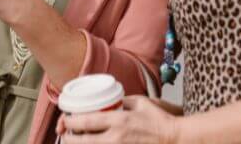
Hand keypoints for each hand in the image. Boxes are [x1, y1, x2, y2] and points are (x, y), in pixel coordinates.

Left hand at [57, 96, 179, 143]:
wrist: (175, 139)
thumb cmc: (159, 120)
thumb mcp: (139, 102)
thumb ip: (121, 101)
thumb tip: (109, 100)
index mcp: (119, 120)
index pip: (87, 121)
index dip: (70, 121)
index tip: (65, 119)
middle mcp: (116, 138)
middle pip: (83, 141)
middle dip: (69, 138)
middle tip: (65, 134)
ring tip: (75, 141)